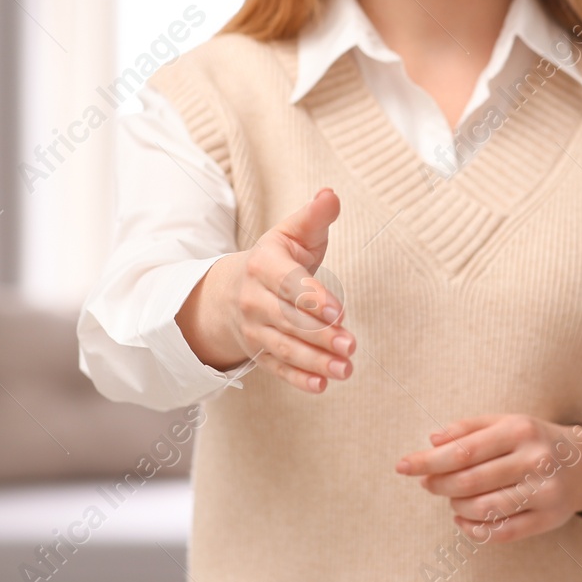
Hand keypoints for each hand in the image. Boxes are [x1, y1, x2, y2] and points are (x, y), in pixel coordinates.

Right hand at [174, 187, 354, 393]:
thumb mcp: (291, 233)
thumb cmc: (276, 259)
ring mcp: (254, 328)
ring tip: (346, 370)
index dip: (314, 298)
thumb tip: (331, 195)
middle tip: (352, 346)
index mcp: (264, 265)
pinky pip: (277, 368)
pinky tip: (322, 385)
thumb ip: (314, 217)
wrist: (229, 290)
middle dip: (320, 335)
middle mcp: (254, 299)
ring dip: (315, 361)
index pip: (289, 283)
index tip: (340, 312)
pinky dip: (298, 379)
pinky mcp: (258, 352)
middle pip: (289, 320)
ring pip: (284, 347)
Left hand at [394, 414, 581, 542]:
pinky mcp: (547, 520)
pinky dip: (473, 529)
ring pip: (483, 509)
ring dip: (456, 507)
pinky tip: (464, 519)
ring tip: (452, 499)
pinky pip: (501, 533)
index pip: (462, 451)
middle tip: (427, 483)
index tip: (403, 466)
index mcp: (520, 430)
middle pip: (470, 482)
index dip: (428, 461)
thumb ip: (468, 428)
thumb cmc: (533, 440)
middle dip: (438, 485)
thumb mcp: (506, 422)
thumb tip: (432, 440)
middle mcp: (534, 461)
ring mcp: (543, 492)